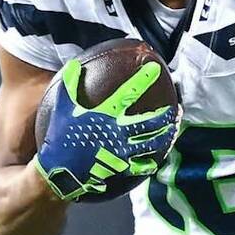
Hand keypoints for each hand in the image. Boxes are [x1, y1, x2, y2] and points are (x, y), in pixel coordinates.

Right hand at [31, 56, 177, 201]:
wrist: (60, 169)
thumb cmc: (61, 136)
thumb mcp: (62, 106)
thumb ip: (70, 84)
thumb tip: (75, 65)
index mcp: (107, 114)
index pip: (129, 93)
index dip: (143, 79)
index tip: (155, 69)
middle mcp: (119, 132)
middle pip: (150, 122)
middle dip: (165, 116)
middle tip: (174, 110)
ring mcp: (123, 151)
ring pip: (151, 143)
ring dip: (165, 136)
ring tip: (173, 130)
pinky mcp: (121, 167)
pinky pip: (141, 165)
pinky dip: (150, 162)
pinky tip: (156, 161)